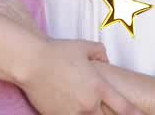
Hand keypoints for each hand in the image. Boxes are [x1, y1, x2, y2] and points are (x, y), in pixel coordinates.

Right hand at [19, 40, 139, 114]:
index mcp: (98, 87)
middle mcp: (88, 104)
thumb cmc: (58, 52)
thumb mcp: (85, 46)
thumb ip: (101, 53)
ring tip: (91, 111)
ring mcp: (72, 114)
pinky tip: (77, 112)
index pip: (124, 108)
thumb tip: (106, 62)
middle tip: (115, 114)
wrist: (30, 62)